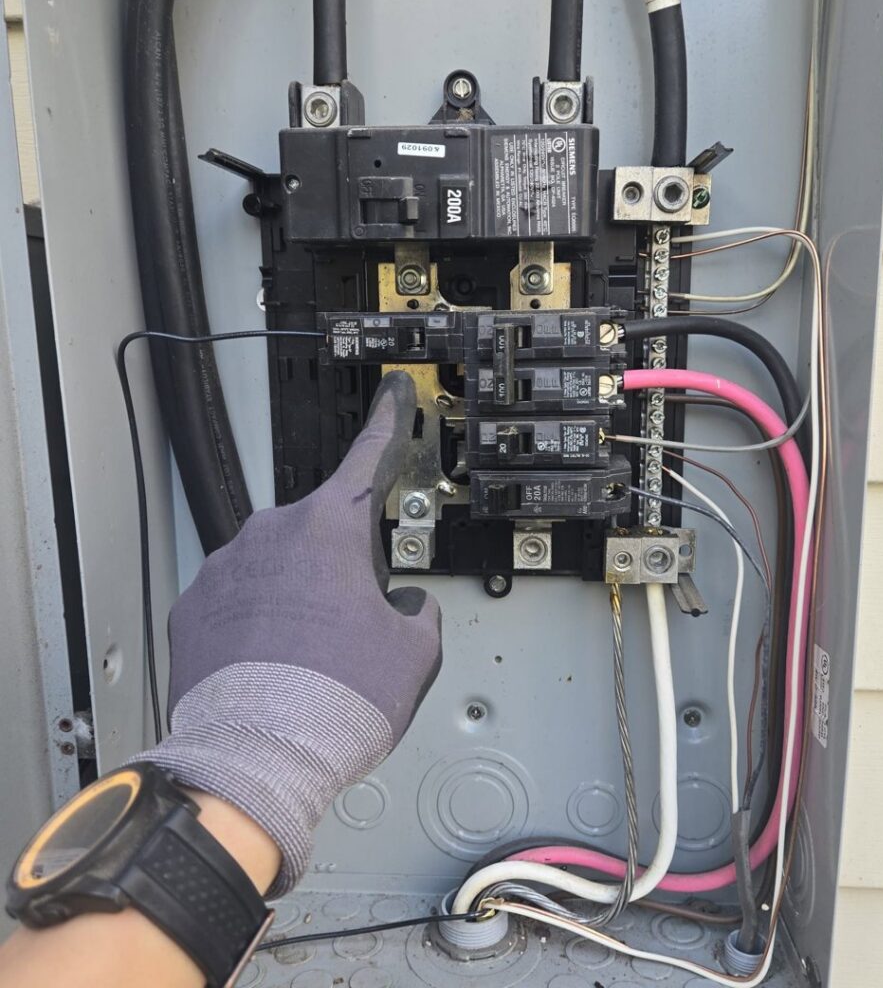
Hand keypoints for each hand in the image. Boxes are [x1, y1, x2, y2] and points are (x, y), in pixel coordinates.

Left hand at [139, 371, 440, 896]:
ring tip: (308, 658)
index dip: (387, 424)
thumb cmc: (336, 699)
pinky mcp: (193, 607)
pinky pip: (236, 598)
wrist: (257, 757)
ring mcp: (225, 568)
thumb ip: (417, 612)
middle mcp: (272, 534)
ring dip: (295, 595)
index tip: (391, 396)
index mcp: (331, 528)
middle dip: (338, 564)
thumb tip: (403, 608)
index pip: (368, 458)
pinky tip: (271, 664)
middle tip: (352, 622)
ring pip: (275, 566)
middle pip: (319, 529)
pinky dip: (255, 621)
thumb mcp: (413, 651)